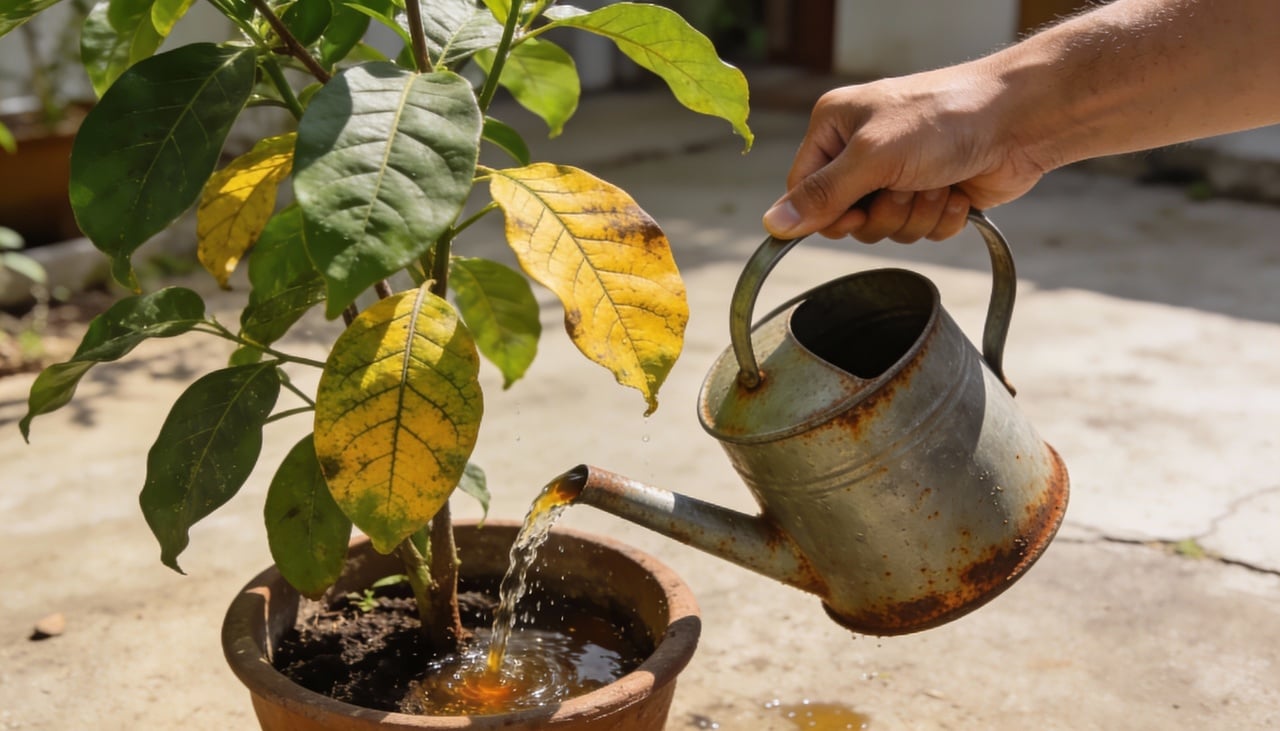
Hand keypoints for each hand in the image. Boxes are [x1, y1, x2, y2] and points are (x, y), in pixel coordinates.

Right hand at [763, 66, 1049, 242]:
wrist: (1020, 120)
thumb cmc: (945, 119)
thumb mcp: (873, 156)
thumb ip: (822, 195)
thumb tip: (772, 225)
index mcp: (835, 127)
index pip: (803, 191)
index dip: (828, 214)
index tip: (855, 214)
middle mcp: (862, 150)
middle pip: (846, 219)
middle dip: (883, 213)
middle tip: (906, 186)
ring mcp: (898, 174)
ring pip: (885, 230)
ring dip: (915, 215)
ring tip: (937, 182)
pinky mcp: (930, 195)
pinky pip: (919, 233)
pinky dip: (940, 218)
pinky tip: (957, 190)